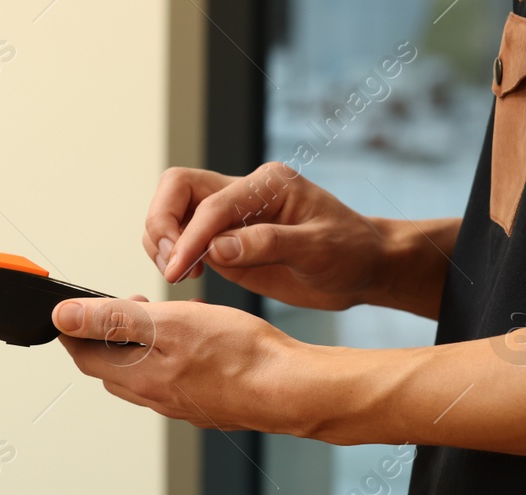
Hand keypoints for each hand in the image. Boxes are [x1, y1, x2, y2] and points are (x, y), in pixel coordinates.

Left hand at [53, 295, 307, 432]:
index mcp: (140, 378)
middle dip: (106, 338)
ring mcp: (182, 405)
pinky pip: (174, 382)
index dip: (72, 332)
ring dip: (140, 348)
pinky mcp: (206, 405)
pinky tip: (193, 343)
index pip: (85, 357)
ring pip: (144, 375)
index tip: (70, 312)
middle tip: (121, 308)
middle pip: (111, 369)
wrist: (292, 389)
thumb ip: (114, 319)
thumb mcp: (170, 322)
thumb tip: (65, 318)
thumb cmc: (241, 354)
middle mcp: (156, 398)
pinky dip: (170, 359)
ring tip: (161, 318)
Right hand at [144, 163, 392, 310]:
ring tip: (177, 275)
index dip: (189, 236)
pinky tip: (186, 278)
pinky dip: (172, 257)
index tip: (178, 270)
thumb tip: (216, 249)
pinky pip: (183, 241)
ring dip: (162, 242)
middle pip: (176, 188)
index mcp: (267, 184)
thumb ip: (267, 244)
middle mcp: (243, 193)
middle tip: (171, 265)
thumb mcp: (319, 249)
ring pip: (172, 213)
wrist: (364, 268)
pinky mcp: (225, 242)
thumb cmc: (350, 252)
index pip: (211, 203)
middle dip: (162, 224)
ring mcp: (230, 218)